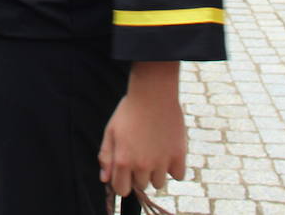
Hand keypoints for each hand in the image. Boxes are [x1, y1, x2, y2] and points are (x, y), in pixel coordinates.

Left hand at [98, 61, 185, 198]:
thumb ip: (106, 157)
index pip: (122, 190)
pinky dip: (174, 168)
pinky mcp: (179, 156)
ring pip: (159, 183)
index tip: (126, 172)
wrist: (153, 94)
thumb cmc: (129, 111)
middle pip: (141, 186)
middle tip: (141, 154)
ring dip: (157, 172)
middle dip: (139, 174)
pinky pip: (178, 176)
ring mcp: (162, 162)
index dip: (122, 182)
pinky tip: (168, 153)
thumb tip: (105, 179)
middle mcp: (142, 165)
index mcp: (123, 160)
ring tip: (155, 152)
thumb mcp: (111, 131)